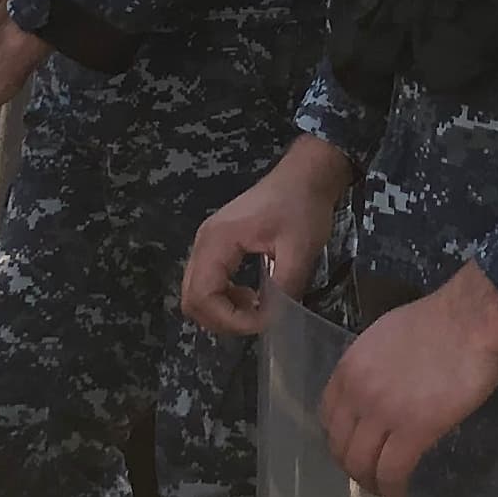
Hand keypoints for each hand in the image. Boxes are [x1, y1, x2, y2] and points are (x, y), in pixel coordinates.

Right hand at [182, 136, 354, 337]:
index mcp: (218, 241)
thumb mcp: (300, 250)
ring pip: (197, 292)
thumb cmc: (302, 207)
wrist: (305, 174)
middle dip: (222, 320)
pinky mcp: (217, 244)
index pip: (203, 296)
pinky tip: (251, 295)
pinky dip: (224, 297)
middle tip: (257, 322)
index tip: (263, 322)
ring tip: (256, 309)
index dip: (229, 319)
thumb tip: (273, 320)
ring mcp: (207, 242)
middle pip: (192, 298)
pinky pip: (207, 281)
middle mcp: (204, 242)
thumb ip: (285, 288)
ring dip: (222, 310)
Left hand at [320, 265, 497, 496]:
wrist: (472, 317)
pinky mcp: (414, 430)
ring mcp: (383, 413)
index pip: (328, 415)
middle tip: (370, 475)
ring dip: (371, 482)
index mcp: (350, 366)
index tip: (354, 446)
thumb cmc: (441, 320)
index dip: (340, 437)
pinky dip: (394, 489)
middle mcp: (357, 392)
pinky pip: (393, 471)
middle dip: (352, 466)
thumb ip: (374, 367)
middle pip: (340, 445)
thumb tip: (383, 390)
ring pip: (361, 463)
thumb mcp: (387, 338)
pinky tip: (402, 495)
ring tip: (386, 489)